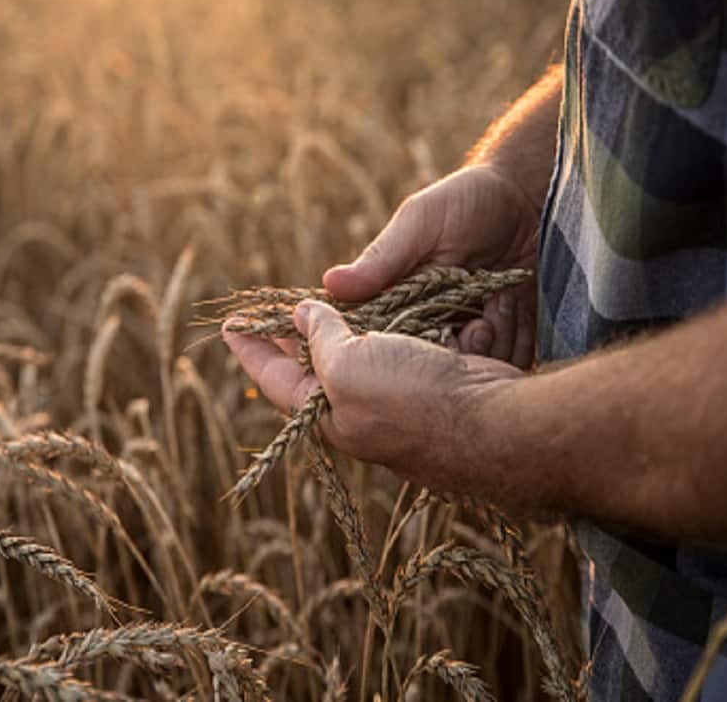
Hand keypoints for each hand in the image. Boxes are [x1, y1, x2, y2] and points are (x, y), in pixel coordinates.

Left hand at [224, 299, 521, 492]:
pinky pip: (397, 355)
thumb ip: (321, 339)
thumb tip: (303, 315)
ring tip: (321, 305)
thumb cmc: (414, 398)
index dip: (251, 350)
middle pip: (315, 372)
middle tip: (273, 314)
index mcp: (329, 416)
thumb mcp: (348, 366)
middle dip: (293, 342)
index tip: (230, 326)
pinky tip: (380, 314)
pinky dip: (383, 332)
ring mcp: (399, 404)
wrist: (497, 422)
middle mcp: (359, 415)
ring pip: (358, 361)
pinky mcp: (435, 387)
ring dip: (340, 331)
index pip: (275, 379)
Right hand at [324, 165, 539, 367]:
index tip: (427, 334)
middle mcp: (432, 324)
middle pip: (432, 367)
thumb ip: (381, 260)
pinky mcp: (509, 335)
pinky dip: (516, 340)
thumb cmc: (467, 200)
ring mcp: (472, 333)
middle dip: (456, 350)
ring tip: (499, 302)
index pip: (385, 343)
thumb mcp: (419, 223)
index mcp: (399, 301)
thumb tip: (329, 284)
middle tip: (475, 322)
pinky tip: (517, 306)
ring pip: (473, 369)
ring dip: (492, 342)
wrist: (531, 195)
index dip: (401, 351)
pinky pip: (509, 361)